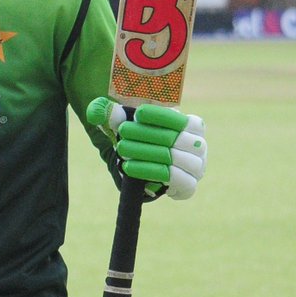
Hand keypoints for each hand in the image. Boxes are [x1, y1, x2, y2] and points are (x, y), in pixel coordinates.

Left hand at [86, 97, 207, 199]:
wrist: (147, 168)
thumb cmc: (142, 140)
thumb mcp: (128, 124)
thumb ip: (114, 115)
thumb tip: (95, 110)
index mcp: (193, 125)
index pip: (179, 119)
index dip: (159, 115)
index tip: (138, 113)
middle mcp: (199, 145)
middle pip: (173, 138)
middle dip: (145, 134)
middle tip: (122, 133)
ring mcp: (197, 167)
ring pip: (172, 158)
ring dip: (144, 153)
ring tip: (122, 149)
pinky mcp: (189, 186)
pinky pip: (173, 178)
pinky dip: (149, 171)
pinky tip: (128, 167)